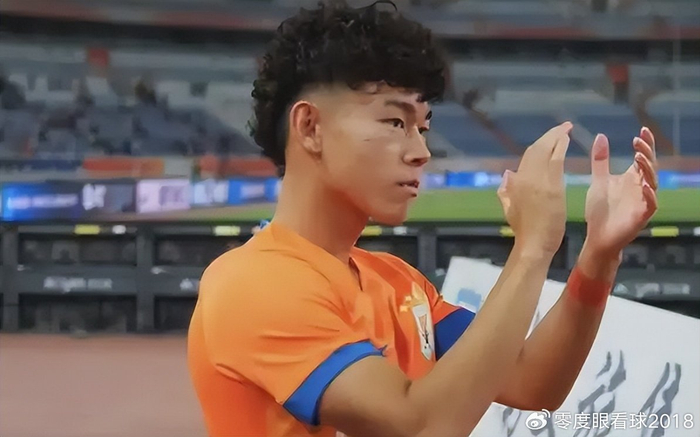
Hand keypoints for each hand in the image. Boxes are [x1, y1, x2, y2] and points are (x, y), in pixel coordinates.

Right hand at [498, 122, 570, 256]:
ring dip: (556, 137)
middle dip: (548, 136)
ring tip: (565, 129)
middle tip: (561, 127)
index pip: (526, 157)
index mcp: (514, 183)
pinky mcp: (551, 186)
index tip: (548, 138)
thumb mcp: (509, 210)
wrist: (533, 244)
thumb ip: (505, 191)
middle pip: (535, 150)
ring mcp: (537, 180)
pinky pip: (555, 159)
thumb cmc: (525, 231)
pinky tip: (567, 138)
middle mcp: (523, 178)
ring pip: (545, 150)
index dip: (538, 145)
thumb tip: (507, 173)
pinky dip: (560, 146)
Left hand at [583, 127, 657, 258]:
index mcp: (632, 178)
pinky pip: (651, 204)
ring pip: (652, 182)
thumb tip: (601, 136)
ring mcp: (643, 202)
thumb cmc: (600, 210)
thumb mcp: (599, 180)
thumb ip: (601, 160)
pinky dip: (649, 195)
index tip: (642, 129)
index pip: (643, 157)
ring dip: (647, 169)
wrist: (597, 236)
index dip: (645, 144)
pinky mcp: (642, 216)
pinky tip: (644, 186)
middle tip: (638, 141)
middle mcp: (641, 187)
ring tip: (638, 157)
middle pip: (650, 166)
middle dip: (646, 152)